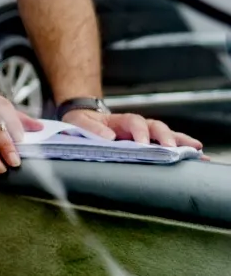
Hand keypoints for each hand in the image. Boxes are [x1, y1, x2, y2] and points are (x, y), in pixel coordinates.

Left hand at [60, 107, 202, 150]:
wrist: (83, 122)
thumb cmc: (81, 123)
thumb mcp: (79, 123)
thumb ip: (91, 128)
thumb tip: (108, 136)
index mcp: (119, 120)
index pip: (133, 121)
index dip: (139, 131)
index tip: (142, 143)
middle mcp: (136, 125)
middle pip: (155, 126)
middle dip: (165, 137)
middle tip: (172, 149)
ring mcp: (144, 134)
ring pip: (166, 135)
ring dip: (181, 142)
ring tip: (196, 151)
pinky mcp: (148, 144)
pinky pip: (167, 145)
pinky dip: (181, 149)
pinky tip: (195, 156)